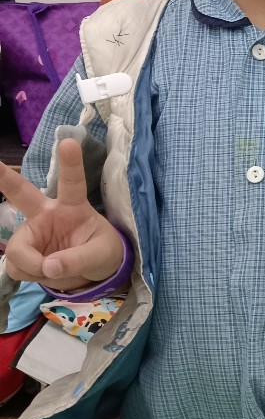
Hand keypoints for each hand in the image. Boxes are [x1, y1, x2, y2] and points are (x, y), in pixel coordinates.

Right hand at [0, 139, 123, 291]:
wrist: (93, 271)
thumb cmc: (101, 251)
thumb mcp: (101, 255)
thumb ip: (77, 260)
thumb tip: (47, 266)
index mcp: (72, 207)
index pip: (72, 182)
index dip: (70, 163)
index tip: (68, 142)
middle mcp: (46, 214)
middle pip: (21, 193)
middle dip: (4, 178)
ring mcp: (31, 232)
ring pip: (17, 250)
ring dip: (34, 267)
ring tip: (56, 269)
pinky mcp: (23, 251)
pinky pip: (17, 267)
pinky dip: (31, 276)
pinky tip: (45, 272)